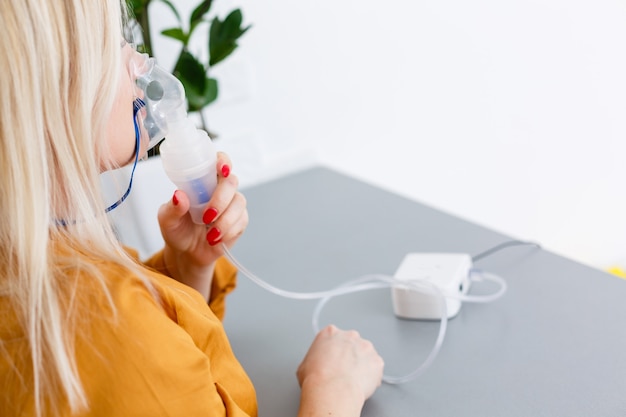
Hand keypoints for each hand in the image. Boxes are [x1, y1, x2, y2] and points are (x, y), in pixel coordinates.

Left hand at [157, 153, 247, 298]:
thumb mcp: (167, 220)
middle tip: (207, 216)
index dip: (223, 161)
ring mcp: (232, 204)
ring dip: (224, 220)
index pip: (218, 161)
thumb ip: (173, 208)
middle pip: (231, 181)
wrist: (187, 253)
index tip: (222, 169)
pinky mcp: (239, 220)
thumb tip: (179, 195)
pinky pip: (241, 221)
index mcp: (202, 181)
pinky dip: (228, 231)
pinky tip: (215, 238)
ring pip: (239, 202)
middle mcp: (219, 189)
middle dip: (221, 199)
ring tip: (210, 234)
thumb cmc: (177, 230)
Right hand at [296, 325, 383, 416]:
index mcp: (330, 333)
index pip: (333, 337)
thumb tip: (314, 366)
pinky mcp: (377, 361)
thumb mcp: (304, 364)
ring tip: (352, 380)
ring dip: (361, 364)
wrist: (332, 390)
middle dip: (349, 355)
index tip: (332, 359)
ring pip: (365, 354)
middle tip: (342, 370)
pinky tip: (361, 384)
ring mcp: (366, 347)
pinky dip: (371, 376)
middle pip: (351, 343)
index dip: (333, 350)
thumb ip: (314, 359)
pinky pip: (376, 368)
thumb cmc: (317, 379)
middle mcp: (350, 336)